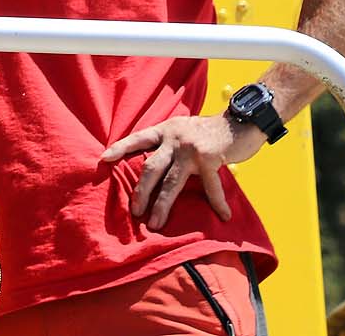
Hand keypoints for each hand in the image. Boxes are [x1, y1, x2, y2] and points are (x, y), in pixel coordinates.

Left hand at [101, 114, 262, 229]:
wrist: (240, 122)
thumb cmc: (209, 131)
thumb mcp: (182, 130)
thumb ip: (167, 144)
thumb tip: (151, 166)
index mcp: (164, 130)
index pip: (137, 139)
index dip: (120, 148)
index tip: (104, 159)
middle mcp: (173, 138)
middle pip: (151, 167)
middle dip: (141, 191)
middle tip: (135, 211)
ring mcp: (190, 149)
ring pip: (172, 182)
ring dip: (163, 204)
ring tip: (156, 223)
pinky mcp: (209, 157)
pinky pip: (211, 185)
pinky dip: (217, 202)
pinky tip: (223, 215)